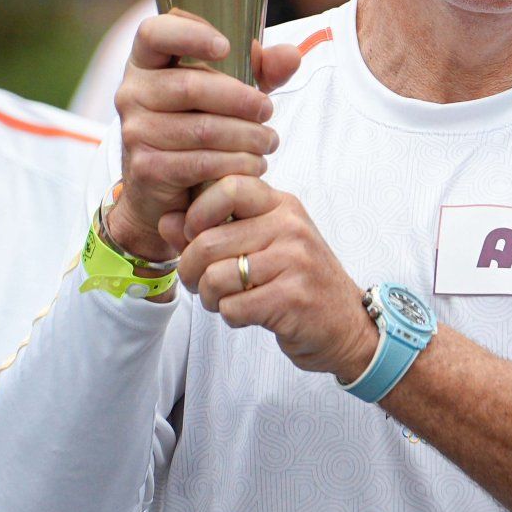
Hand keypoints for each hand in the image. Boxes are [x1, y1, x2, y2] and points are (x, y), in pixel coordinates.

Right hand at [100, 14, 300, 261]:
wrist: (165, 193)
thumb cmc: (200, 125)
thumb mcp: (231, 92)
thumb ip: (261, 69)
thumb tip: (291, 55)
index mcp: (146, 62)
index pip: (153, 34)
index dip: (188, 35)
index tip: (226, 47)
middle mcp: (131, 92)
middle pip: (190, 86)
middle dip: (241, 99)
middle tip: (268, 111)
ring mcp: (134, 131)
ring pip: (202, 129)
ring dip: (247, 136)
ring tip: (269, 141)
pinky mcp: (146, 168)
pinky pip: (201, 162)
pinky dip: (236, 164)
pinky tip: (254, 165)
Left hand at [178, 174, 376, 381]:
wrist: (346, 326)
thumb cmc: (297, 282)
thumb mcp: (260, 245)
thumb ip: (211, 230)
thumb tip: (165, 221)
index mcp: (281, 205)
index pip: (228, 186)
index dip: (197, 212)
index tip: (195, 235)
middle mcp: (290, 226)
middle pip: (208, 240)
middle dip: (191, 270)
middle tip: (201, 283)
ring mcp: (294, 261)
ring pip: (215, 277)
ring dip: (210, 298)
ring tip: (225, 300)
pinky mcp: (292, 298)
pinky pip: (232, 307)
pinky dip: (230, 317)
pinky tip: (248, 314)